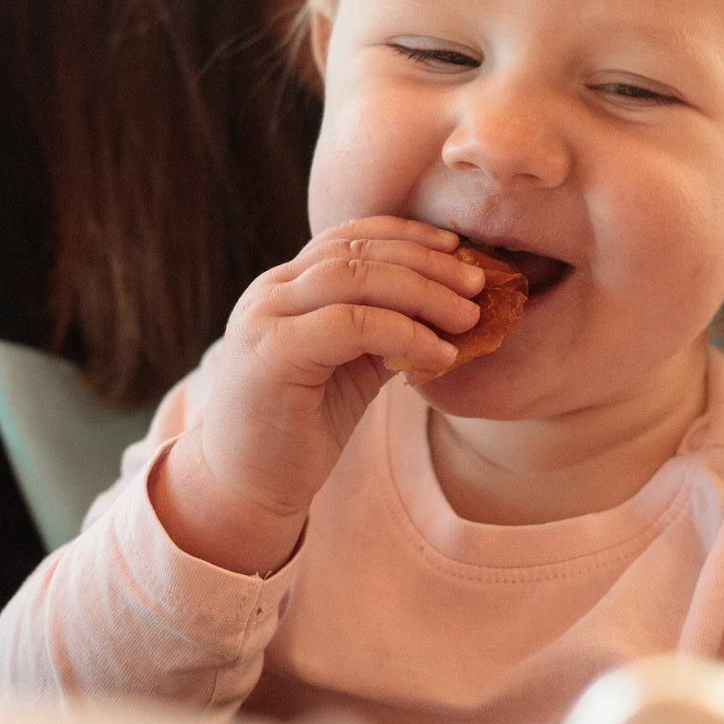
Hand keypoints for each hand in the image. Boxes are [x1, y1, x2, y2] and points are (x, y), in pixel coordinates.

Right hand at [151, 217, 481, 574]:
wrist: (245, 488)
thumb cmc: (300, 430)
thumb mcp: (351, 368)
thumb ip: (386, 330)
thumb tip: (454, 306)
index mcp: (285, 287)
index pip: (349, 239)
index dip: (406, 236)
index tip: (456, 247)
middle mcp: (270, 292)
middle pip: (356, 253)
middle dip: (425, 262)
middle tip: (477, 283)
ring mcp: (265, 318)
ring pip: (354, 279)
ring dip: (422, 293)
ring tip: (467, 316)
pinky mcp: (271, 353)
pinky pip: (351, 325)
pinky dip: (403, 334)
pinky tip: (439, 355)